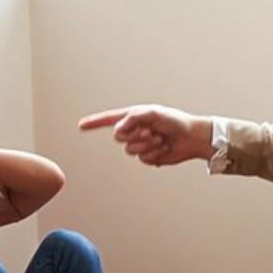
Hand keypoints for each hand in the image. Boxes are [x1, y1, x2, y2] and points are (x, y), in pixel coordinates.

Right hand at [78, 104, 214, 166]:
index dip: (94, 123)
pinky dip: (153, 154)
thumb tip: (119, 127)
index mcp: (134, 117)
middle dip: (134, 136)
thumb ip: (134, 117)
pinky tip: (164, 148)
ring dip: (146, 146)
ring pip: (130, 151)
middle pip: (119, 138)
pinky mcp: (149, 156)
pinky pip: (142, 159)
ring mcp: (141, 144)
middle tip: (150, 131)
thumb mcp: (154, 113)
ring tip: (160, 140)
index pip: (109, 119)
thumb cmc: (175, 121)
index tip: (81, 126)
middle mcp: (136, 130)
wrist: (191, 137)